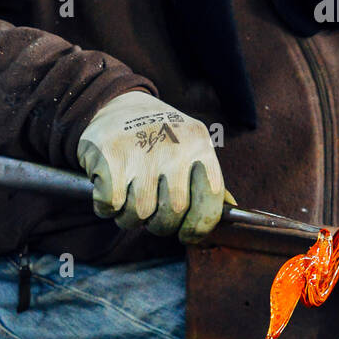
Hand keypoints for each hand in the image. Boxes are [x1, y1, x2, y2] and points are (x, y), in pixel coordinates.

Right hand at [77, 91, 226, 242]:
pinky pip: (110, 205)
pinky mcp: (109, 156)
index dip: (199, 225)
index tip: (186, 234)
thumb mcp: (191, 147)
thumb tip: (232, 210)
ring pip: (138, 214)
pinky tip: (108, 189)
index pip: (209, 198)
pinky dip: (106, 207)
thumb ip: (208, 179)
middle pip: (173, 213)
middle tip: (151, 213)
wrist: (116, 105)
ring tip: (128, 197)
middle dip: (159, 224)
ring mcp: (141, 151)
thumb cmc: (160, 137)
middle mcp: (174, 146)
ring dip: (129, 217)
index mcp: (199, 145)